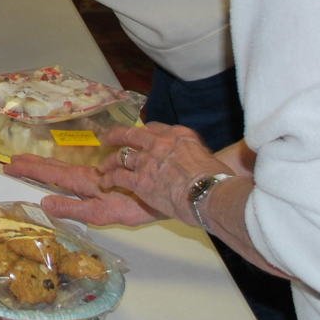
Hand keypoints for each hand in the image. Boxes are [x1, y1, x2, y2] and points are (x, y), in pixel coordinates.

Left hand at [94, 123, 224, 218]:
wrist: (207, 191)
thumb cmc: (216, 178)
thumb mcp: (207, 155)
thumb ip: (193, 154)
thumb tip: (195, 162)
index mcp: (178, 135)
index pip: (155, 128)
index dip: (144, 132)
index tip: (139, 136)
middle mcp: (159, 143)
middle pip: (131, 134)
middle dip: (116, 136)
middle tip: (107, 139)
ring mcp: (147, 161)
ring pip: (121, 156)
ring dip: (110, 162)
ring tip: (103, 167)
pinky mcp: (139, 180)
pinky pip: (118, 176)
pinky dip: (109, 179)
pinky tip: (105, 182)